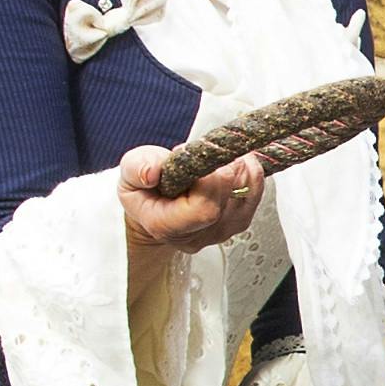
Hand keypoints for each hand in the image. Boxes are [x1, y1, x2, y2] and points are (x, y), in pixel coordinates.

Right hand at [116, 143, 269, 256]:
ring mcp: (221, 231)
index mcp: (167, 226)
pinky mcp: (238, 222)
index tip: (193, 155)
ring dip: (238, 165)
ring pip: (247, 193)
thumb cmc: (143, 190)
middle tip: (207, 150)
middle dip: (224, 166)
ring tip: (217, 155)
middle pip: (229, 199)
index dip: (209, 178)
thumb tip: (153, 172)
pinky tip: (232, 162)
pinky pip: (255, 192)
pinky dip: (249, 171)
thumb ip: (138, 168)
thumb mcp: (129, 174)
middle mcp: (198, 235)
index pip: (205, 209)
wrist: (156, 207)